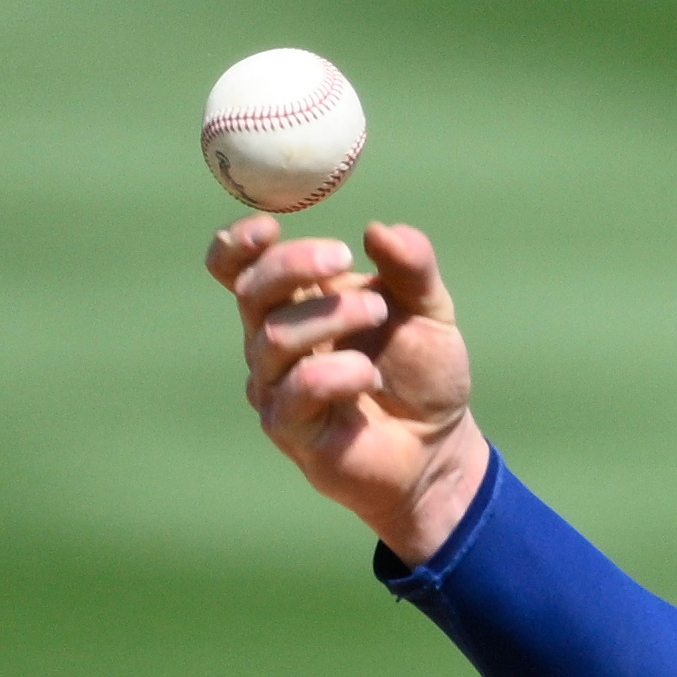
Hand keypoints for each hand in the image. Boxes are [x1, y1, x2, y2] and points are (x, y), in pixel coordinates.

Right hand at [210, 215, 486, 561]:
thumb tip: (379, 230)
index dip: (237, 244)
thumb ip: (411, 266)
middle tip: (343, 257)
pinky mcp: (290, 430)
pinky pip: (297, 389)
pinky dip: (338, 373)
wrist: (440, 449)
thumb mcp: (429, 308)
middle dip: (293, 265)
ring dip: (329, 317)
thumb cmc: (423, 375)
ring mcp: (277, 387)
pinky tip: (371, 376)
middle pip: (250, 291)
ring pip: (274, 338)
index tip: (270, 228)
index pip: (235, 268)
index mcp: (294, 303)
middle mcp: (273, 342)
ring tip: (380, 314)